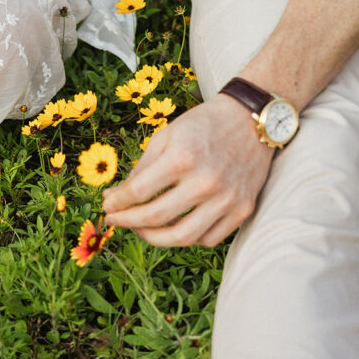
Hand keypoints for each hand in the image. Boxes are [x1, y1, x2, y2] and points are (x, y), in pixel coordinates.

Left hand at [102, 94, 273, 246]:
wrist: (251, 120)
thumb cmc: (204, 124)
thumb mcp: (167, 134)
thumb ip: (143, 166)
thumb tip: (118, 196)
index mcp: (182, 158)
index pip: (138, 192)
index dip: (117, 202)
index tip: (108, 205)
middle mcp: (205, 182)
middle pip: (155, 218)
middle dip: (127, 222)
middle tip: (116, 220)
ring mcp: (226, 199)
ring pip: (182, 237)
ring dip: (154, 238)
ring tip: (141, 230)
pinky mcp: (243, 209)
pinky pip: (209, 239)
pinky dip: (188, 238)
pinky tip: (175, 228)